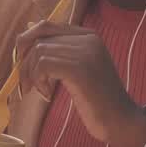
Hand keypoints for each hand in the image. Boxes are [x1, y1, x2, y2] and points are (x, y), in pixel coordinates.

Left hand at [16, 21, 145, 146]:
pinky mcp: (79, 68)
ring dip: (31, 75)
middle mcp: (88, 38)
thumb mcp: (75, 69)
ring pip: (38, 52)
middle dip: (25, 61)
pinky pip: (43, 64)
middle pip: (39, 37)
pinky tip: (47, 94)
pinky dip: (38, 81)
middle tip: (26, 83)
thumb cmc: (96, 100)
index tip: (26, 67)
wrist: (121, 121)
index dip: (27, 43)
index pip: (45, 25)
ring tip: (41, 92)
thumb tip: (28, 27)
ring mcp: (85, 52)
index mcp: (88, 35)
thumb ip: (57, 50)